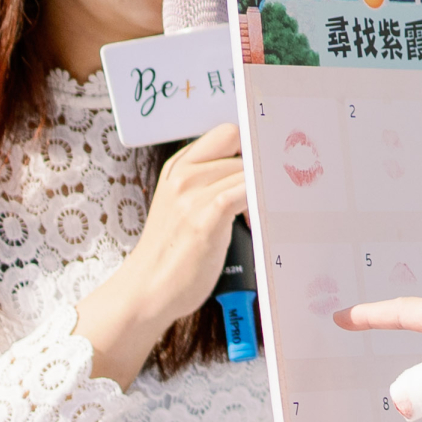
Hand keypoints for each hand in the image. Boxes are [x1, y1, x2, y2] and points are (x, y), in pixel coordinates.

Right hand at [75, 124, 247, 387]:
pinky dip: (261, 202)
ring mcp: (192, 193)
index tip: (273, 160)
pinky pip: (246, 191)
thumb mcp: (185, 206)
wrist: (147, 290)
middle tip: (273, 195)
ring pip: (250, 171)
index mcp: (179, 167)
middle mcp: (184, 174)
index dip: (254, 144)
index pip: (229, 132)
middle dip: (263, 171)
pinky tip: (260, 220)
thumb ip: (212, 183)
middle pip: (244, 151)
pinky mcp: (205, 215)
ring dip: (264, 190)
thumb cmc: (173, 252)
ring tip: (263, 216)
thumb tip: (261, 173)